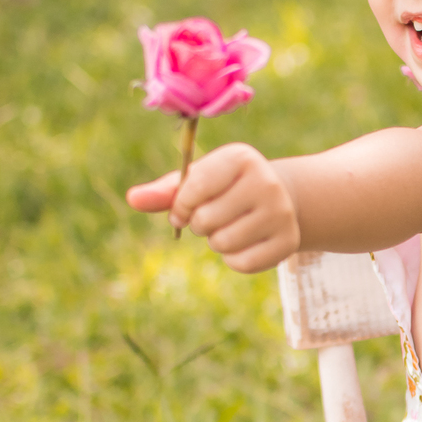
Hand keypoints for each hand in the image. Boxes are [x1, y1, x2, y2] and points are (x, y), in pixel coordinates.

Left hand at [126, 142, 298, 272]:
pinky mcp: (288, 241)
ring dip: (216, 242)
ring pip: (222, 243)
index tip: (183, 209)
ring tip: (229, 228)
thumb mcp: (197, 181)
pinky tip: (244, 243)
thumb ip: (164, 191)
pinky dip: (233, 259)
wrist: (279, 197)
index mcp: (241, 158)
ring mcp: (281, 213)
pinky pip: (242, 263)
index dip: (180, 205)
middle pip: (206, 219)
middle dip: (200, 224)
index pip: (196, 186)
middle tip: (214, 217)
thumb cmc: (225, 187)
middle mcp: (267, 182)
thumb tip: (132, 199)